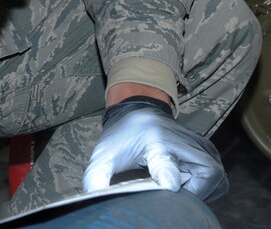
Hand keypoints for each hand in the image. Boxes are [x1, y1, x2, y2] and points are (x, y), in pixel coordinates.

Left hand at [82, 97, 227, 201]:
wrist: (138, 110)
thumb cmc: (121, 137)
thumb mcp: (104, 155)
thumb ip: (96, 178)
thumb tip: (91, 199)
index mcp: (153, 140)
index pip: (166, 169)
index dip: (167, 179)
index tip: (168, 187)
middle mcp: (181, 139)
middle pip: (201, 184)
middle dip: (187, 195)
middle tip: (166, 191)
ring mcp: (200, 143)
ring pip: (215, 182)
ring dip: (198, 191)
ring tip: (174, 183)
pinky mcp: (209, 149)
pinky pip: (218, 179)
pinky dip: (205, 186)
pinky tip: (184, 180)